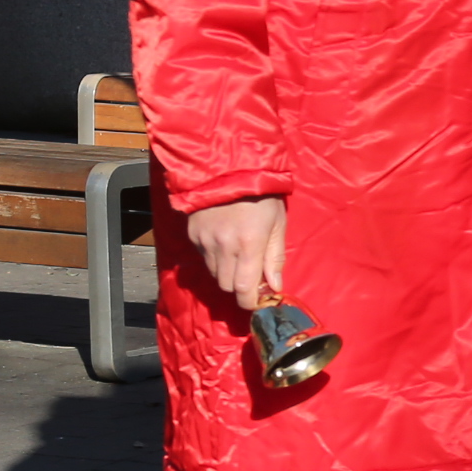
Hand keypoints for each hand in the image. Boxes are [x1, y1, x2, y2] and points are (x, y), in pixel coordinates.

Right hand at [189, 195, 287, 311]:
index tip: (256, 301)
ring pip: (214, 274)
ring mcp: (205, 241)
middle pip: (227, 286)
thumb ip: (275, 257)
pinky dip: (214, 258)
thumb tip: (275, 286)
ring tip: (238, 256)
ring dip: (227, 273)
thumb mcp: (277, 223)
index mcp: (248, 244)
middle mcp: (223, 246)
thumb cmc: (261, 195)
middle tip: (250, 275)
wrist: (229, 169)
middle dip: (239, 287)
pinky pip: (204, 258)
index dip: (249, 301)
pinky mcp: (193, 235)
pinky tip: (223, 242)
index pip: (243, 289)